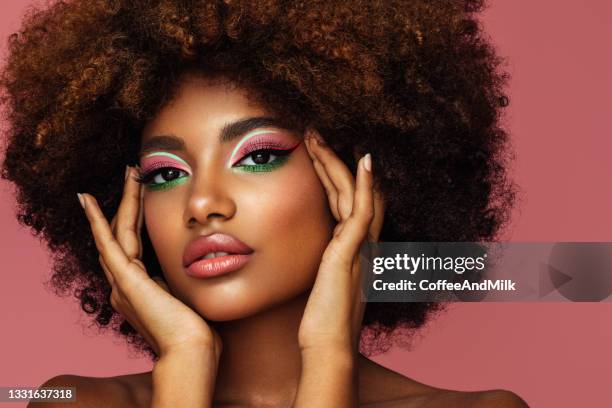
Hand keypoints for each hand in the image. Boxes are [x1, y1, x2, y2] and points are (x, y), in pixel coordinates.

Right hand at [77, 167, 221, 358]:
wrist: (191, 350)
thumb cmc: (195, 330)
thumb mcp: (183, 296)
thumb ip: (176, 281)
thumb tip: (188, 267)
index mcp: (137, 287)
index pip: (132, 243)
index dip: (134, 216)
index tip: (141, 192)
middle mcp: (123, 284)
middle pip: (122, 232)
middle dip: (128, 200)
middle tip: (133, 172)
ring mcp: (121, 283)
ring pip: (117, 231)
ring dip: (122, 200)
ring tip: (129, 172)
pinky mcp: (125, 281)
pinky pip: (107, 244)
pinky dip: (96, 221)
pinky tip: (88, 200)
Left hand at [298, 130, 384, 354]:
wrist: (328, 347)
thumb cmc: (320, 322)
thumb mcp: (321, 285)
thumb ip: (322, 266)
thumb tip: (311, 257)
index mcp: (352, 249)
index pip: (345, 203)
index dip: (332, 177)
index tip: (315, 155)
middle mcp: (362, 243)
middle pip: (351, 191)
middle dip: (332, 161)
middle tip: (314, 134)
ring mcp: (361, 247)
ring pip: (353, 193)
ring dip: (337, 162)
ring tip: (317, 135)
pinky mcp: (352, 253)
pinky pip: (363, 211)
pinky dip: (365, 185)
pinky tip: (362, 161)